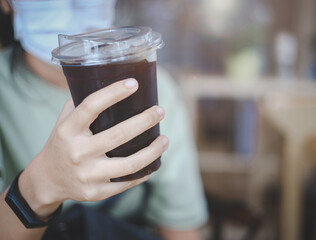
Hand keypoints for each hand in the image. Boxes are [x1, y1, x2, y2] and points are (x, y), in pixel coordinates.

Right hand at [18, 78, 168, 218]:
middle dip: (145, 121)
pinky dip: (144, 171)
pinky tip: (154, 162)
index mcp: (67, 130)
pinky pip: (126, 182)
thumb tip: (106, 82)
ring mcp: (87, 175)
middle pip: (118, 135)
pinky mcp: (96, 193)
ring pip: (129, 164)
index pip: (91, 106)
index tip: (134, 84)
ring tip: (165, 140)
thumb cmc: (61, 144)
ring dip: (152, 151)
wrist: (47, 180)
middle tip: (160, 111)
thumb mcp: (63, 122)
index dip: (113, 93)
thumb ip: (80, 103)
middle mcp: (77, 152)